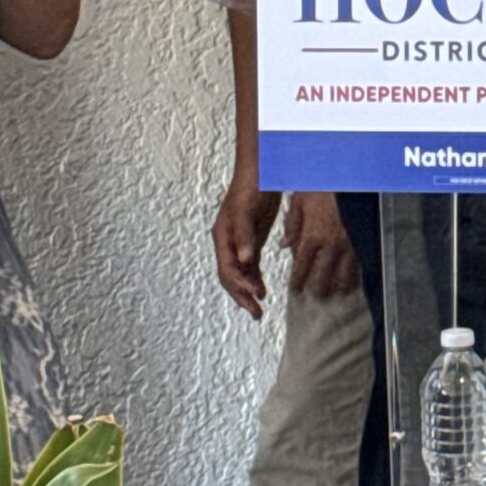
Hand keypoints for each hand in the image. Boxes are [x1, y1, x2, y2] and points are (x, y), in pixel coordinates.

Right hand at [214, 170, 281, 316]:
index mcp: (222, 237)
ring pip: (240, 274)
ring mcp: (238, 243)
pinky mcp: (250, 241)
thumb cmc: (251, 189)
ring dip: (248, 291)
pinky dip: (255, 279)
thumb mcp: (246, 211)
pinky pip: (250, 266)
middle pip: (230, 277)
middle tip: (257, 313)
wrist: (261, 172)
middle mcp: (227, 243)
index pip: (228, 269)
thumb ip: (245, 236)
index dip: (240, 285)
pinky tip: (262, 289)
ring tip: (259, 309)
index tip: (257, 296)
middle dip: (242, 296)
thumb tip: (244, 261)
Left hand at [282, 192, 360, 299]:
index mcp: (312, 236)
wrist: (349, 177)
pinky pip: (358, 264)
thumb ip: (292, 226)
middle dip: (318, 289)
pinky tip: (352, 281)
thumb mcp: (299, 202)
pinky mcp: (361, 241)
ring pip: (343, 274)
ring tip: (334, 294)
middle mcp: (330, 245)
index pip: (302, 266)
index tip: (296, 289)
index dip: (298, 281)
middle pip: (322, 276)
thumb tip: (284, 246)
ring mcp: (348, 244)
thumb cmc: (321, 186)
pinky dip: (354, 276)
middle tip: (315, 297)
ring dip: (337, 287)